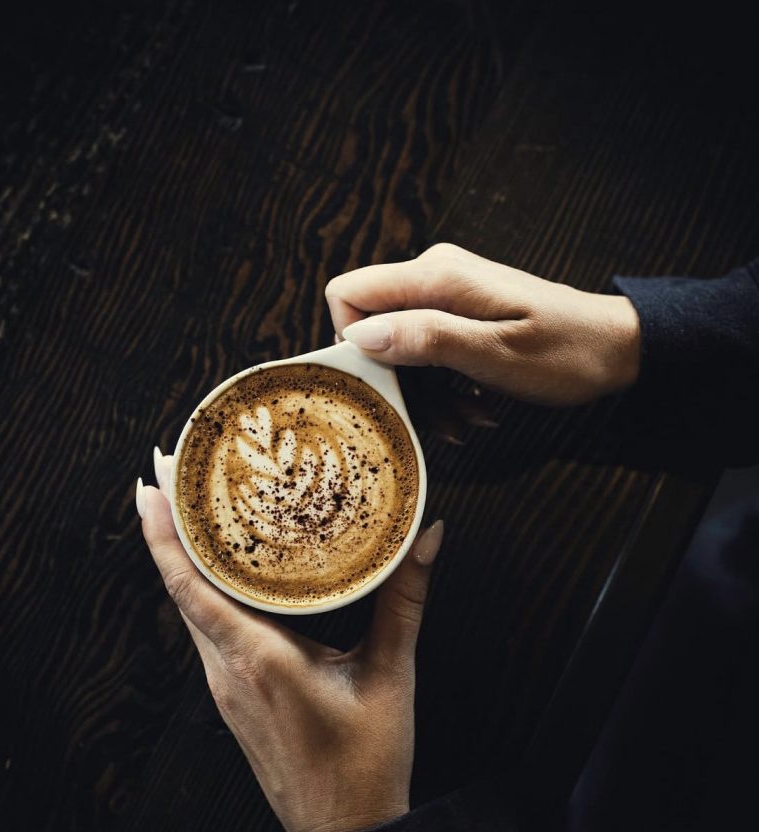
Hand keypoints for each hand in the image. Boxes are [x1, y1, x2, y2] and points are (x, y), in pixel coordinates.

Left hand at [136, 450, 443, 831]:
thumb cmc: (366, 764)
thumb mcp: (390, 675)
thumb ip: (404, 602)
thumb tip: (426, 537)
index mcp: (258, 659)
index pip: (192, 586)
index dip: (165, 534)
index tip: (151, 485)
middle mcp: (227, 670)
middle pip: (181, 587)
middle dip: (169, 527)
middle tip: (169, 467)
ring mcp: (224, 686)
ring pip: (190, 609)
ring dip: (184, 557)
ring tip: (188, 506)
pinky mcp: (233, 696)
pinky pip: (206, 630)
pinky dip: (203, 590)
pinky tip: (220, 571)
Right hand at [326, 242, 640, 405]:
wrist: (617, 348)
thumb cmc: (567, 352)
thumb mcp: (496, 354)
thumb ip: (428, 338)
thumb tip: (362, 335)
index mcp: (436, 278)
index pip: (348, 294)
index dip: (349, 343)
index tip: (383, 386)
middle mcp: (433, 277)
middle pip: (372, 329)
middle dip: (396, 381)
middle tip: (439, 420)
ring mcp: (446, 296)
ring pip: (399, 349)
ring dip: (425, 394)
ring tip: (466, 421)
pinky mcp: (459, 315)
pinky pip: (426, 352)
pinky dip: (443, 387)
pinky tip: (473, 410)